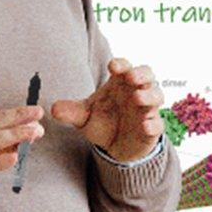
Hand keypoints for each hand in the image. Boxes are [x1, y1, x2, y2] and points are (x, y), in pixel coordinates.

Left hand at [49, 59, 164, 163]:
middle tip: (131, 77)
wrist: (114, 147)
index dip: (121, 64)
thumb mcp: (83, 117)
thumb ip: (71, 112)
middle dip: (141, 74)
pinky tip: (145, 125)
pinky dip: (153, 124)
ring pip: (156, 96)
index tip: (112, 66)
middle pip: (147, 75)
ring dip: (149, 95)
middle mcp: (136, 93)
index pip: (125, 67)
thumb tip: (53, 109)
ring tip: (137, 98)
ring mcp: (146, 110)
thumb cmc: (102, 123)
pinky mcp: (152, 129)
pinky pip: (158, 124)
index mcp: (120, 84)